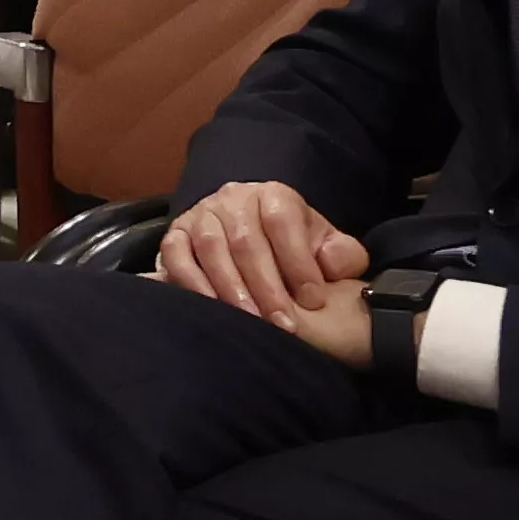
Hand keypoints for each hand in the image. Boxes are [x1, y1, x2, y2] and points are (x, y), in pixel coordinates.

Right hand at [153, 178, 374, 361]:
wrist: (256, 241)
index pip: (282, 221)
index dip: (297, 261)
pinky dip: (191, 283)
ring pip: (211, 249)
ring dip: (231, 289)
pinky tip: (212, 309)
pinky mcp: (175, 234)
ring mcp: (200, 214)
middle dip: (266, 287)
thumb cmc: (294, 250)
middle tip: (283, 324)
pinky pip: (175, 256)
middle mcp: (232, 198)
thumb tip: (330, 264)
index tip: (313, 300)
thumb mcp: (327, 248)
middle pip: (245, 240)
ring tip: (251, 322)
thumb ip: (343, 256)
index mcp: (274, 195)